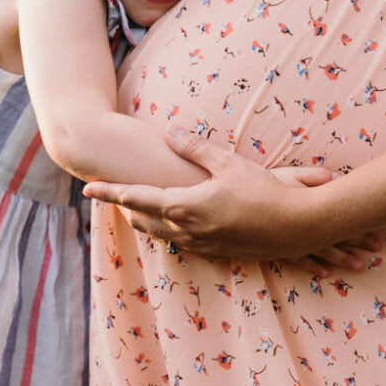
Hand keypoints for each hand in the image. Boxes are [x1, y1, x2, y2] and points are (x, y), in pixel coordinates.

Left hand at [84, 124, 375, 269]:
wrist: (298, 227)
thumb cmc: (265, 191)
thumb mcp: (229, 163)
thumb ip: (196, 149)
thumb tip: (170, 133)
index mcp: (184, 206)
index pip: (136, 198)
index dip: (110, 193)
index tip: (87, 189)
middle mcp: (188, 230)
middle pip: (144, 220)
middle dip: (125, 208)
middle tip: (108, 198)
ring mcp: (203, 244)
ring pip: (163, 235)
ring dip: (146, 222)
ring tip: (134, 214)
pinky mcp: (219, 252)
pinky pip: (184, 243)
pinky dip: (170, 233)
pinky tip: (173, 229)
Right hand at [270, 166, 380, 274]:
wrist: (229, 204)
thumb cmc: (259, 184)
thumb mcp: (286, 175)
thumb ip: (312, 176)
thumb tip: (336, 177)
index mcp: (307, 206)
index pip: (339, 218)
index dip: (360, 227)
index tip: (377, 234)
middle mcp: (302, 226)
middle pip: (335, 235)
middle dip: (357, 243)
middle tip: (377, 249)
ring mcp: (291, 240)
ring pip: (321, 252)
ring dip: (341, 259)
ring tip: (359, 266)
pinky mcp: (278, 249)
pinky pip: (299, 260)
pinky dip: (313, 266)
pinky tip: (326, 273)